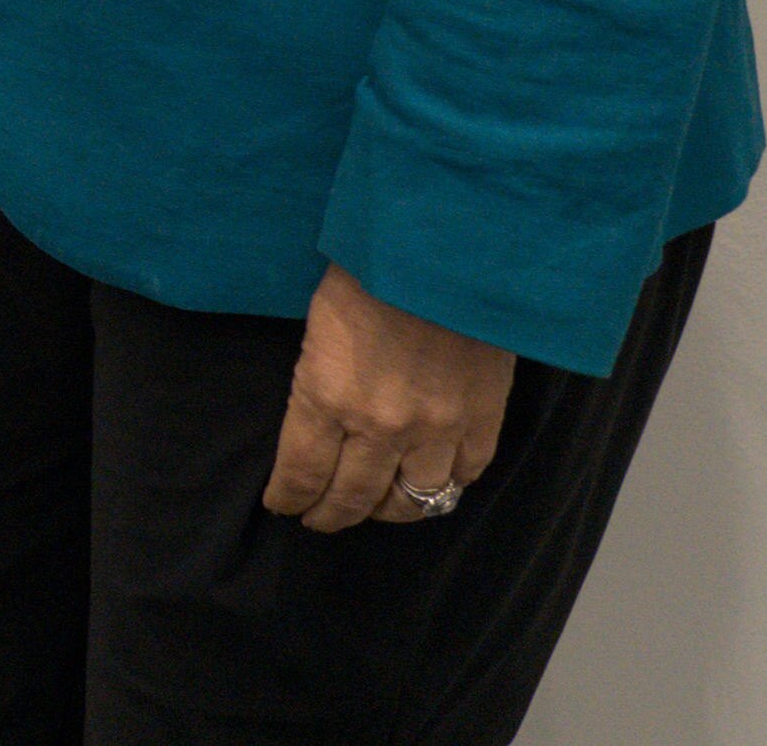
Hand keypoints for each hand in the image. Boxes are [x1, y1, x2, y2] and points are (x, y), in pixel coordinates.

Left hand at [265, 266, 512, 530]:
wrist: (447, 249)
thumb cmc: (370, 269)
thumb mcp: (318, 324)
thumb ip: (318, 382)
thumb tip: (320, 419)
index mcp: (327, 396)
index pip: (302, 473)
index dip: (290, 497)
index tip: (283, 505)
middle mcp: (381, 426)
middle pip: (354, 498)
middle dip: (330, 514)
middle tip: (319, 518)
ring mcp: (438, 429)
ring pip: (413, 501)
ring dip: (389, 511)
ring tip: (375, 507)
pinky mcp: (483, 420)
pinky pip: (465, 476)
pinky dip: (446, 485)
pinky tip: (431, 481)